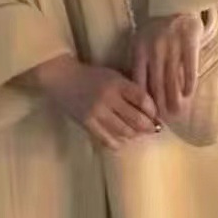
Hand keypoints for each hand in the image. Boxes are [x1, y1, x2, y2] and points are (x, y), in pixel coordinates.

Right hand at [30, 55, 159, 150]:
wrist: (62, 79)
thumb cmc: (91, 76)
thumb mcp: (113, 76)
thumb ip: (130, 89)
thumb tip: (150, 108)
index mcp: (117, 83)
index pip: (142, 99)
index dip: (152, 110)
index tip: (155, 115)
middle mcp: (108, 98)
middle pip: (136, 118)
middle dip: (148, 127)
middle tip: (152, 129)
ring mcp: (97, 112)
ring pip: (124, 131)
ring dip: (135, 135)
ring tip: (138, 134)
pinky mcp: (87, 123)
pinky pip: (107, 139)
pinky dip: (118, 142)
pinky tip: (122, 140)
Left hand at [131, 13, 203, 117]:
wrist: (175, 4)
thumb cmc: (155, 28)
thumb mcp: (140, 42)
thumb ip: (138, 63)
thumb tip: (138, 92)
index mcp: (139, 50)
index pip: (139, 81)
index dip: (143, 100)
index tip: (147, 113)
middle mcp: (154, 50)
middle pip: (156, 84)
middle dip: (160, 105)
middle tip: (164, 120)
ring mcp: (172, 47)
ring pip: (173, 79)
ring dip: (175, 98)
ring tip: (177, 112)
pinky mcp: (189, 43)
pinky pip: (190, 68)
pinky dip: (189, 83)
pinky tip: (188, 94)